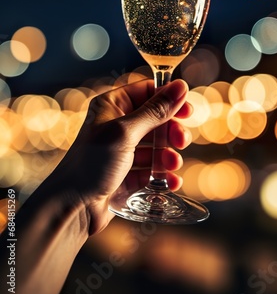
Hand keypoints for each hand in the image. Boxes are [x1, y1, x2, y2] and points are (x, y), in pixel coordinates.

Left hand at [52, 78, 191, 234]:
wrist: (72, 207)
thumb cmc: (92, 163)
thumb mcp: (126, 132)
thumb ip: (155, 111)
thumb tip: (180, 86)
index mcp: (112, 105)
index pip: (147, 92)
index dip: (169, 100)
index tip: (188, 111)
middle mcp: (118, 125)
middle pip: (156, 120)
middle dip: (171, 131)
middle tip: (181, 141)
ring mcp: (123, 150)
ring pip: (157, 146)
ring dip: (168, 155)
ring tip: (172, 165)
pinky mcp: (128, 174)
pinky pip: (152, 169)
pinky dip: (164, 174)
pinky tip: (171, 182)